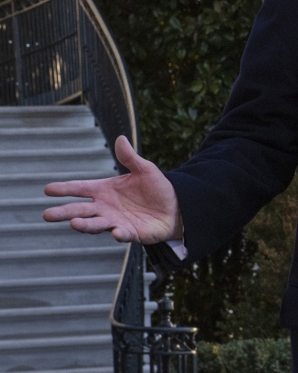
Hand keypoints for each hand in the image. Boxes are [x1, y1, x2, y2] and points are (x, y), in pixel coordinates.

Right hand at [43, 136, 181, 243]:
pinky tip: (115, 232)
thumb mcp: (145, 169)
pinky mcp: (130, 233)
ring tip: (74, 223)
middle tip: (47, 215)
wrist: (176, 206)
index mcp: (104, 190)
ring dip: (84, 225)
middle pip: (80, 210)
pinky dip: (118, 234)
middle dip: (64, 212)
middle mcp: (105, 207)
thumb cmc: (156, 188)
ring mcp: (115, 221)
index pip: (80, 188)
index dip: (64, 189)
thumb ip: (130, 158)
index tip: (47, 189)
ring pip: (95, 224)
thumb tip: (121, 139)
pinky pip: (121, 234)